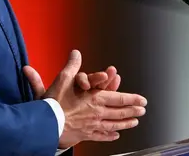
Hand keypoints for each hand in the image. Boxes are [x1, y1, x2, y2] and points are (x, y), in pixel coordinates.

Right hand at [31, 50, 146, 147]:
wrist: (45, 124)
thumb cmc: (54, 103)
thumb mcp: (63, 79)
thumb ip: (72, 66)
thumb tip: (76, 53)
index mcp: (95, 98)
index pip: (119, 98)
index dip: (132, 99)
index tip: (142, 100)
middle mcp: (97, 112)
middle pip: (119, 112)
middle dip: (133, 111)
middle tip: (142, 111)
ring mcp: (92, 125)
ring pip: (113, 124)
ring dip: (125, 123)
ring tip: (134, 123)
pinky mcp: (85, 135)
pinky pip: (100, 136)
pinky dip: (109, 136)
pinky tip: (115, 135)